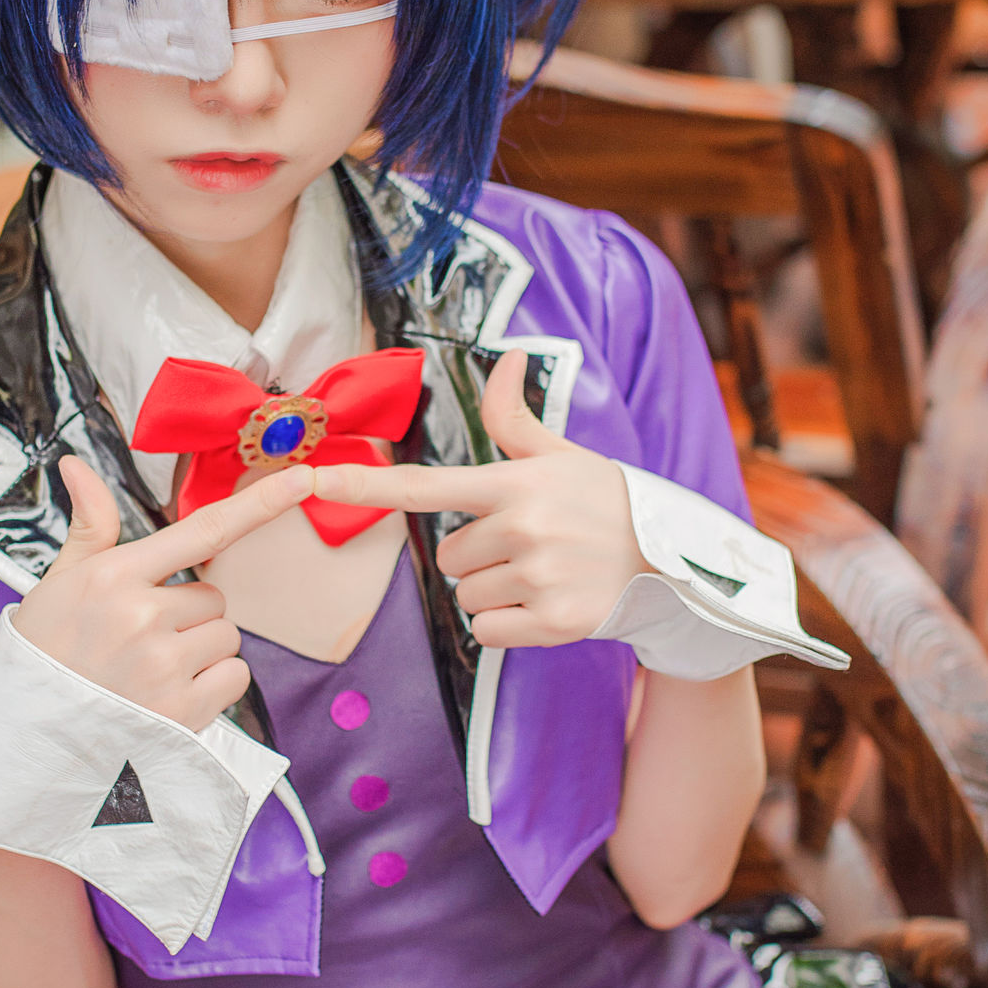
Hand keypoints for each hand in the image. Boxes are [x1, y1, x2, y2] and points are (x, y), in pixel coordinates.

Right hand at [14, 455, 311, 726]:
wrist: (26, 734)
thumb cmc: (44, 653)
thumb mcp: (58, 583)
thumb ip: (89, 527)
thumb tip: (77, 464)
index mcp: (114, 575)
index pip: (201, 530)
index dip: (259, 503)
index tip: (301, 478)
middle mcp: (142, 615)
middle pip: (214, 596)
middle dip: (189, 616)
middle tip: (141, 640)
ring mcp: (162, 664)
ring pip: (226, 636)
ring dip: (202, 651)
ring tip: (150, 670)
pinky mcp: (180, 710)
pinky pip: (234, 677)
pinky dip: (214, 686)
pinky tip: (170, 695)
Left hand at [316, 349, 643, 647]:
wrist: (674, 562)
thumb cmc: (607, 503)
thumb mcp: (563, 457)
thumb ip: (517, 418)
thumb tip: (508, 357)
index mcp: (515, 483)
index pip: (424, 485)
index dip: (364, 483)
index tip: (313, 480)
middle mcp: (522, 527)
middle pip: (448, 557)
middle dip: (478, 556)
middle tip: (530, 547)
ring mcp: (537, 577)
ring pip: (466, 596)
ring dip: (494, 591)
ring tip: (544, 574)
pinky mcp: (552, 623)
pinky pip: (488, 630)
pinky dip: (511, 626)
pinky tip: (548, 605)